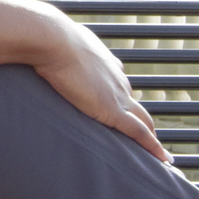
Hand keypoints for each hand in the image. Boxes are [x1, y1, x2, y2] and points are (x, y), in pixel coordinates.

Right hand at [29, 9, 169, 163]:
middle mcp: (116, 77)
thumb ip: (53, 48)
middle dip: (141, 121)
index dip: (121, 98)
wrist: (52, 39)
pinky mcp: (113, 110)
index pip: (118, 83)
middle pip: (134, 103)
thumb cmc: (46, 38)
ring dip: (149, 136)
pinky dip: (152, 147)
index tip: (122, 107)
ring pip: (143, 120)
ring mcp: (118, 94)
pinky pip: (140, 133)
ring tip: (156, 153)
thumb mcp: (53, 42)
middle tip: (144, 137)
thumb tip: (36, 46)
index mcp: (103, 61)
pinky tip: (162, 159)